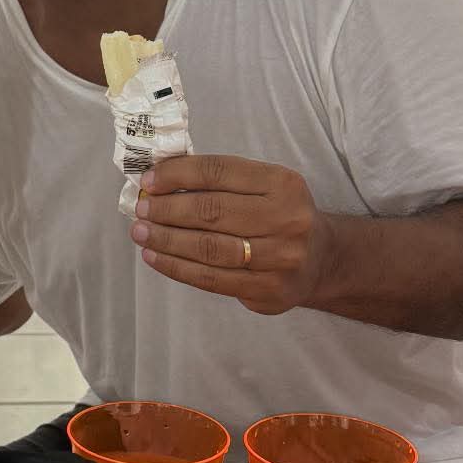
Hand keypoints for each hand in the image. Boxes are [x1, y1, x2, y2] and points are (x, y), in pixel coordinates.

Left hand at [129, 153, 332, 314]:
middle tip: (141, 208)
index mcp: (283, 183)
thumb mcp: (264, 186)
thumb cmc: (278, 215)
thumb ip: (221, 181)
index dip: (178, 174)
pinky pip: (211, 279)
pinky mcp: (268, 290)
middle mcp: (286, 219)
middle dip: (167, 209)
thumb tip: (161, 178)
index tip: (149, 179)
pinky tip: (155, 256)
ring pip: (208, 248)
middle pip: (212, 211)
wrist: (321, 259)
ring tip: (141, 232)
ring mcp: (280, 258)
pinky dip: (176, 267)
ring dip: (166, 239)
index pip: (219, 172)